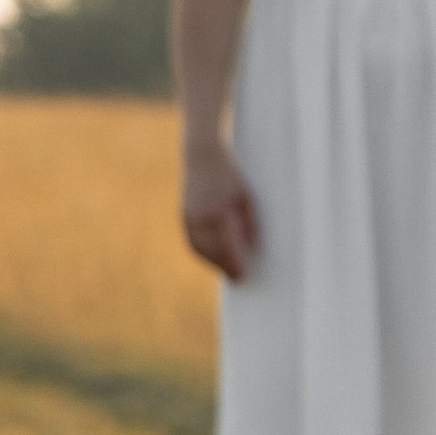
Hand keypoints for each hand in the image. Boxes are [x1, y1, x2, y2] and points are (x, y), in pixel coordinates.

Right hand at [181, 148, 258, 281]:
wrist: (202, 156)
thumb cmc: (230, 176)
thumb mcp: (247, 200)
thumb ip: (249, 226)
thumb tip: (251, 251)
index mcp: (219, 215)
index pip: (228, 250)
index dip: (236, 266)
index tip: (244, 278)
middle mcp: (201, 219)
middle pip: (214, 253)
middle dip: (226, 267)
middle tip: (239, 279)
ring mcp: (189, 217)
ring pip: (201, 249)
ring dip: (214, 262)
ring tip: (228, 268)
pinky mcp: (184, 215)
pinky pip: (192, 241)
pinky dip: (203, 252)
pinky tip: (213, 256)